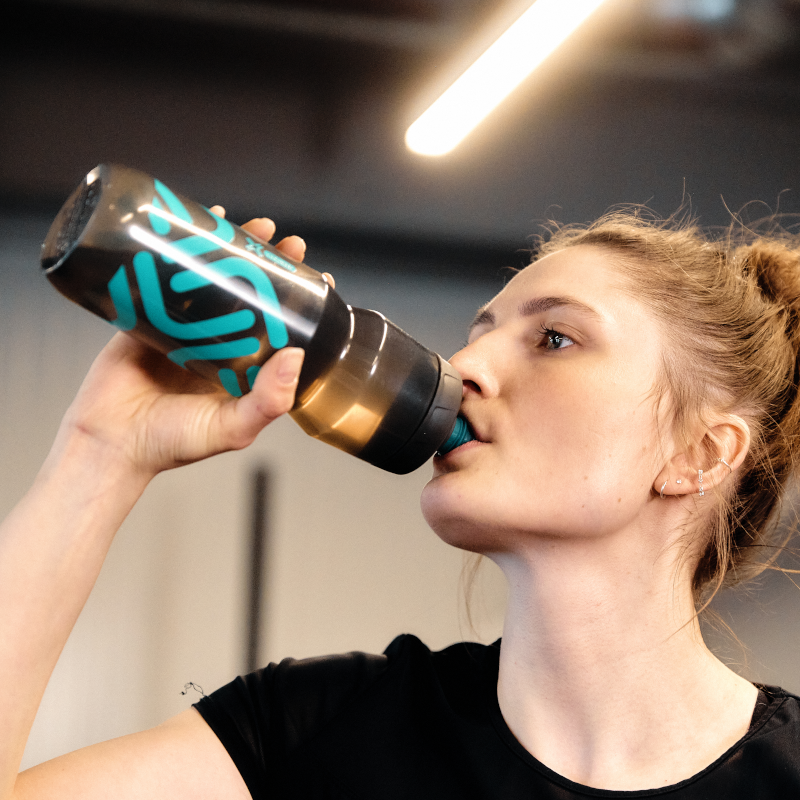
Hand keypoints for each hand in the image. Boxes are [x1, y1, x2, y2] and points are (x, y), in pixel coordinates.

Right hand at [58, 213, 309, 479]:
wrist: (109, 444)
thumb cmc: (172, 443)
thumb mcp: (231, 428)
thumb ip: (267, 402)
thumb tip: (296, 356)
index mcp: (242, 369)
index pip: (280, 327)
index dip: (300, 303)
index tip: (320, 279)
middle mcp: (217, 345)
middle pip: (251, 295)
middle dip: (271, 266)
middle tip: (289, 243)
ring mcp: (183, 329)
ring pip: (214, 281)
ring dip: (233, 250)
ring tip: (256, 226)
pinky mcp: (148, 317)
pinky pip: (167, 277)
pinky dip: (181, 251)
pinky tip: (196, 227)